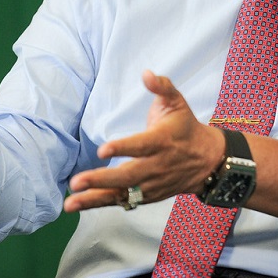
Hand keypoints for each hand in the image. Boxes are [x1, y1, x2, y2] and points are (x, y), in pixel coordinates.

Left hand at [64, 70, 224, 211]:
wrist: (206, 160)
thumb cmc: (184, 126)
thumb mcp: (177, 102)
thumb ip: (162, 87)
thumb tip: (146, 73)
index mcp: (162, 140)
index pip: (141, 146)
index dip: (123, 148)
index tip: (102, 149)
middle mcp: (156, 165)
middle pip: (128, 176)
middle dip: (101, 180)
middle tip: (77, 182)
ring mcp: (152, 184)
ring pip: (123, 194)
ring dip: (95, 199)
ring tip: (70, 202)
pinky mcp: (147, 196)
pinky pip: (123, 201)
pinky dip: (101, 204)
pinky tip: (78, 204)